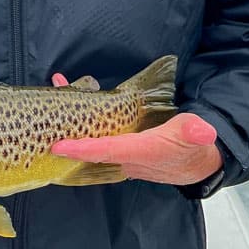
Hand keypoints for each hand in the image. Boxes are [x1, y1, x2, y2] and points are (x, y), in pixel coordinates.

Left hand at [50, 73, 220, 185]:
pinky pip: (94, 134)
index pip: (107, 151)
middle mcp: (125, 157)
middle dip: (66, 134)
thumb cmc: (193, 145)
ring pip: (89, 137)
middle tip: (46, 114)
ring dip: (71, 117)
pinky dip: (80, 116)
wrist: (196, 160)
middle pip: (89, 147)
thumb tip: (202, 131)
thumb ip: (197, 132)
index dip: (83, 149)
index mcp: (141, 152)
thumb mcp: (198, 135)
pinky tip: (72, 91)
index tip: (59, 146)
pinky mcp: (117, 148)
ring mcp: (119, 154)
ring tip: (59, 88)